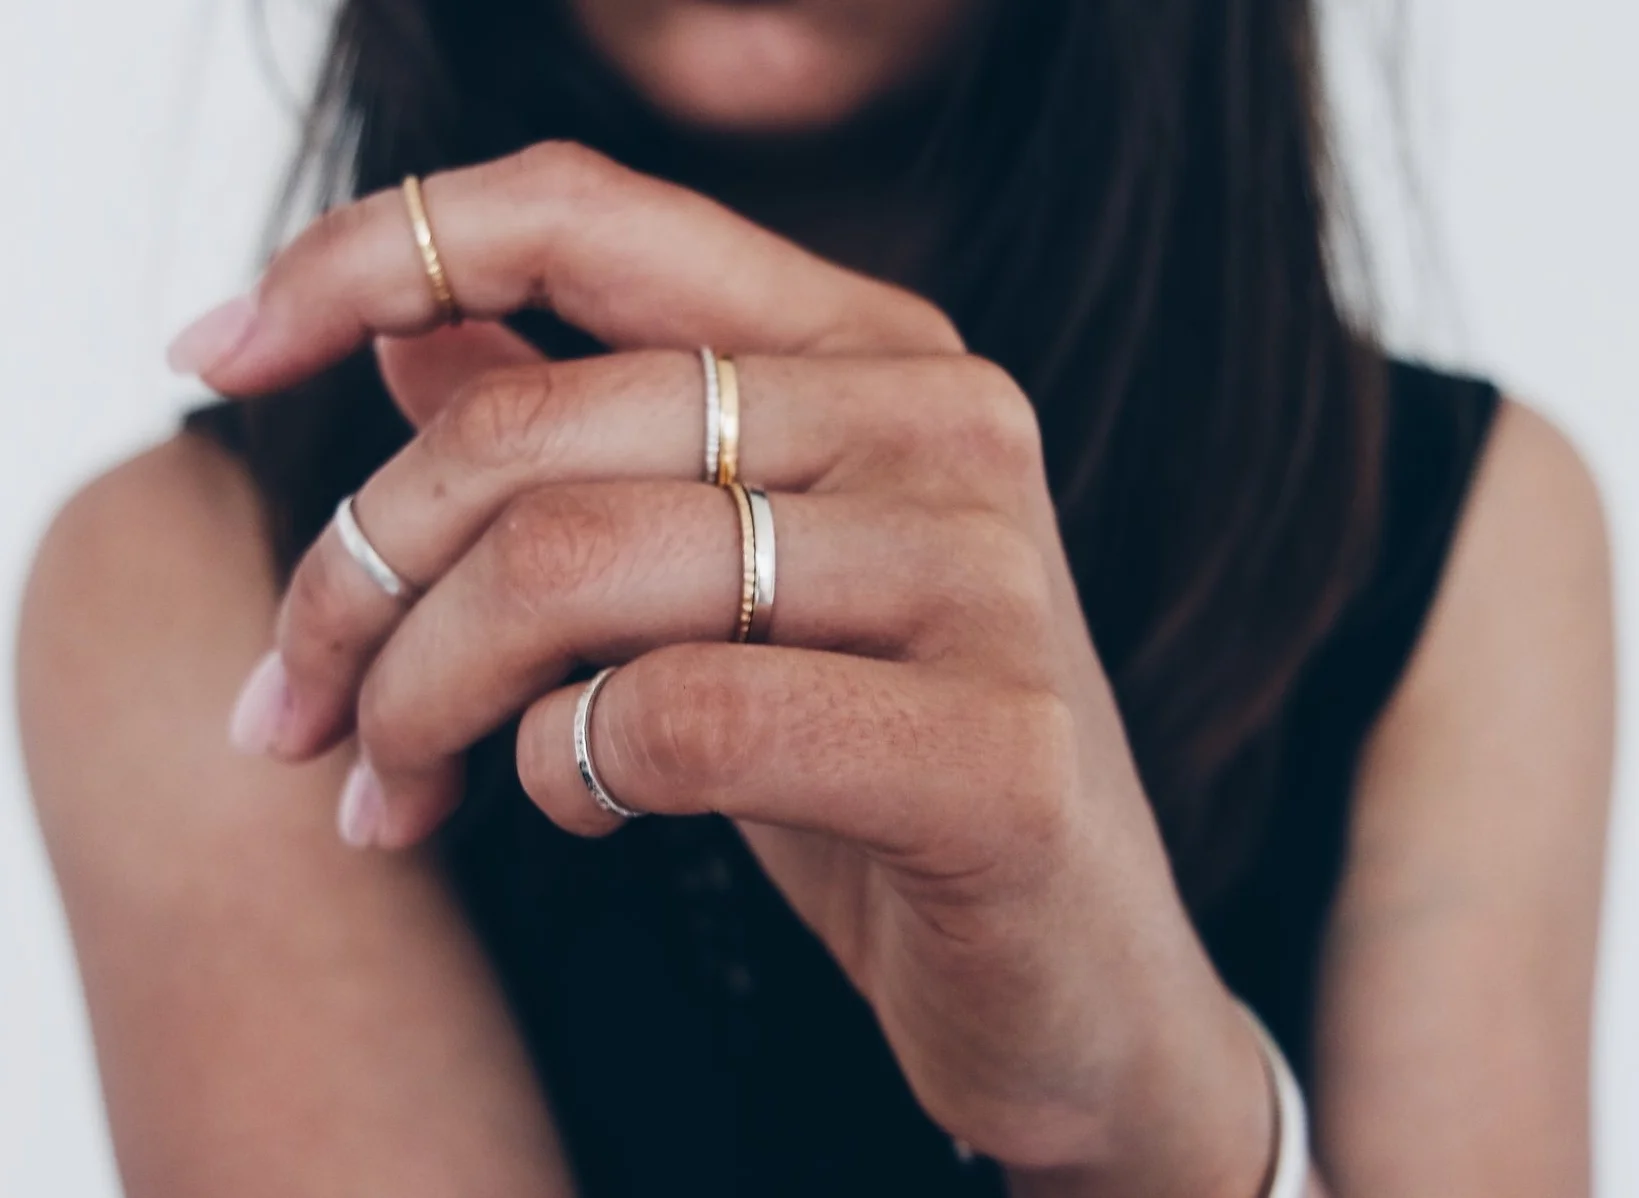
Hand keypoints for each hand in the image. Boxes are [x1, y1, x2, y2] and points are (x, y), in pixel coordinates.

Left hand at [191, 142, 1269, 1189]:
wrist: (1078, 976)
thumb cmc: (877, 768)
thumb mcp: (718, 584)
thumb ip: (583, 439)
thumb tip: (406, 327)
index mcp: (873, 350)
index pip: (588, 214)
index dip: (377, 248)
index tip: (219, 348)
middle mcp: (941, 423)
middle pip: (535, 433)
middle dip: (352, 580)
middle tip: (289, 711)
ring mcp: (982, 577)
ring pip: (578, 571)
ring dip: (427, 697)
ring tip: (392, 791)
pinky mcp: (993, 749)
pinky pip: (677, 719)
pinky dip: (565, 771)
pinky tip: (585, 805)